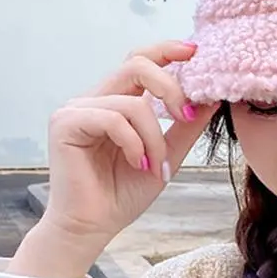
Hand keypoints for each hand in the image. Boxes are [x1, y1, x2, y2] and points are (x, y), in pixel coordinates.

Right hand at [8, 41, 216, 277]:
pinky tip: (137, 164)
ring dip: (154, 137)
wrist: (94, 227)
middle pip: (136, 64)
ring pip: (132, 102)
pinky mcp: (65, 123)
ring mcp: (77, 108)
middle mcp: (96, 99)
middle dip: (170, 87)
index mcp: (117, 102)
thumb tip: (212, 97)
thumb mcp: (166, 154)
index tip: (195, 51)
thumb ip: (185, 126)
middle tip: (186, 116)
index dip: (166, 50)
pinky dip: (133, 142)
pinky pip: (112, 118)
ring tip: (155, 165)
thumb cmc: (123, 194)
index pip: (140, 62)